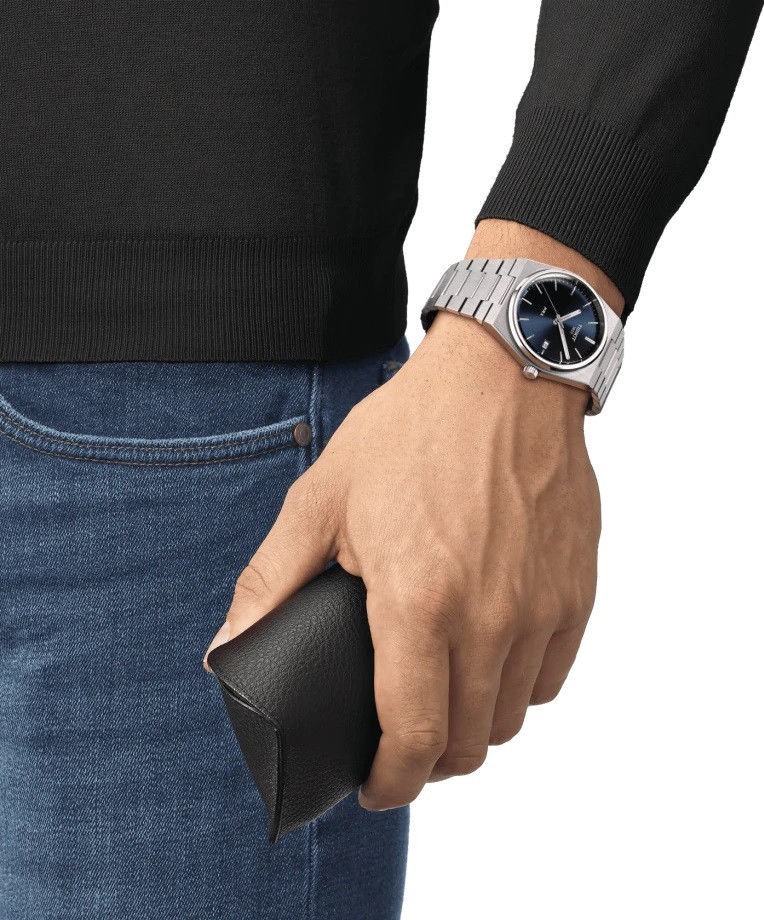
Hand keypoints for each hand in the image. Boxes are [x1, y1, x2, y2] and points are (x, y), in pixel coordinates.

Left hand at [205, 220, 621, 810]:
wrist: (503, 376)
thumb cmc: (412, 432)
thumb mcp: (322, 499)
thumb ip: (271, 582)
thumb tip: (225, 650)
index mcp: (419, 601)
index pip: (413, 736)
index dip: (390, 781)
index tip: (375, 786)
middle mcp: (490, 618)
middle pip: (468, 743)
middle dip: (428, 760)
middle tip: (401, 741)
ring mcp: (541, 607)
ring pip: (512, 716)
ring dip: (473, 726)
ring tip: (443, 699)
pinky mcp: (575, 590)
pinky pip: (551, 675)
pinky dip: (517, 686)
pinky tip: (490, 658)